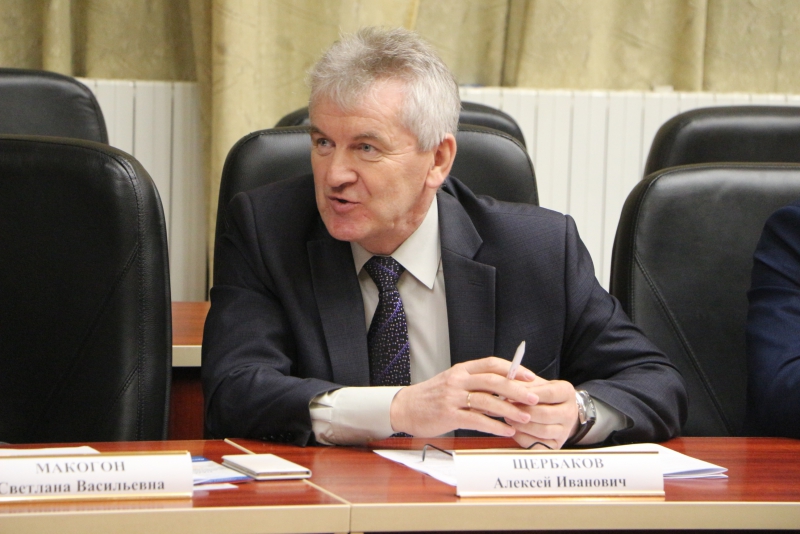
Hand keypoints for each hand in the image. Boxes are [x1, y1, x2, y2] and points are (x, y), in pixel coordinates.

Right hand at [389, 357, 539, 437]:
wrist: (404, 408)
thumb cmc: (432, 396)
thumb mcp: (453, 382)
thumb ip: (475, 383)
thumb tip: (506, 388)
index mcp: (461, 369)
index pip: (491, 364)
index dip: (513, 369)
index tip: (530, 378)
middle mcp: (458, 380)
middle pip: (493, 381)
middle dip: (517, 390)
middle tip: (535, 398)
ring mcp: (452, 397)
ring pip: (487, 401)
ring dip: (509, 410)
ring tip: (526, 418)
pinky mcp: (448, 415)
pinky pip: (477, 420)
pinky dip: (495, 426)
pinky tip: (507, 431)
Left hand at [505, 377, 578, 449]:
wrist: (559, 411)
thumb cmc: (543, 395)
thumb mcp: (538, 384)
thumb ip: (524, 383)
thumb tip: (507, 386)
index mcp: (567, 392)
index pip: (549, 393)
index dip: (528, 394)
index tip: (511, 394)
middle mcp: (570, 412)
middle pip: (545, 414)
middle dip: (523, 412)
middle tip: (506, 408)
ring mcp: (565, 430)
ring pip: (542, 431)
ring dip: (522, 426)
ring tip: (508, 418)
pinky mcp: (557, 445)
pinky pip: (539, 445)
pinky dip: (524, 439)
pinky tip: (514, 431)